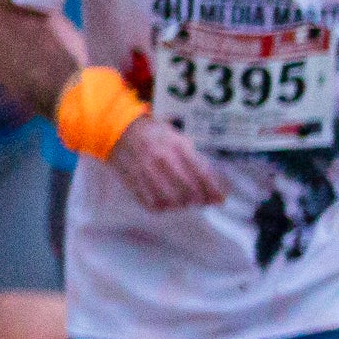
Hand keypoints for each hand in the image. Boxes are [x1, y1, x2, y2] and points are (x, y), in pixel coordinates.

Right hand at [108, 118, 232, 212]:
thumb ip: (195, 158)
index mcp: (177, 145)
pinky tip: (164, 203)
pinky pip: (149, 202)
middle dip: (198, 199)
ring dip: (180, 204)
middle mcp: (161, 158)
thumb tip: (214, 183)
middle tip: (201, 201)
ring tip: (183, 202)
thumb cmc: (155, 135)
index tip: (219, 200)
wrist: (119, 130)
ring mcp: (145, 170)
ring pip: (169, 199)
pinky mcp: (131, 180)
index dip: (213, 190)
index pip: (201, 173)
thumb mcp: (178, 138)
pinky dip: (160, 207)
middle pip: (187, 189)